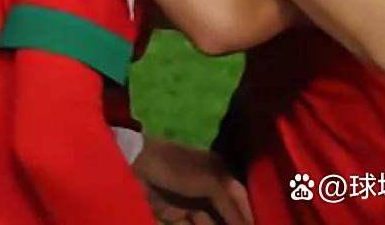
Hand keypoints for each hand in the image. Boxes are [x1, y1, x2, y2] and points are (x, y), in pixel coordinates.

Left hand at [135, 139, 252, 224]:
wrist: (135, 166)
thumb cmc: (176, 168)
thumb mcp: (210, 182)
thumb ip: (230, 205)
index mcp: (218, 173)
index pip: (240, 200)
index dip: (250, 218)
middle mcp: (208, 187)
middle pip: (227, 215)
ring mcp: (191, 202)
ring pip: (211, 224)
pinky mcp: (174, 215)